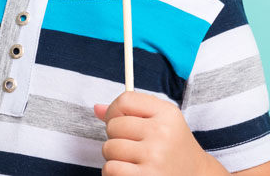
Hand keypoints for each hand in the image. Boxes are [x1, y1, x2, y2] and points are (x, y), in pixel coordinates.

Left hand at [94, 91, 226, 175]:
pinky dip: (114, 173)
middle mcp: (162, 132)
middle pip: (113, 126)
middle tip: (134, 147)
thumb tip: (97, 109)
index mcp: (166, 113)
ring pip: (108, 149)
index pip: (124, 101)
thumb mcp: (161, 122)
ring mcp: (154, 156)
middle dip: (117, 137)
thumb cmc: (172, 148)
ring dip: (115, 158)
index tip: (121, 122)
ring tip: (133, 161)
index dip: (115, 112)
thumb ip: (130, 112)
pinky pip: (110, 169)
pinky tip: (130, 173)